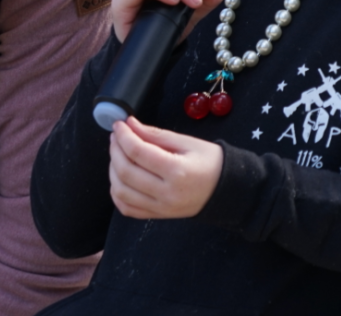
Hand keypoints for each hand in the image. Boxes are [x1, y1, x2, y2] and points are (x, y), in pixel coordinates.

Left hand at [108, 116, 223, 218]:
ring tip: (118, 154)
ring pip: (120, 192)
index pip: (138, 152)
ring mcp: (161, 208)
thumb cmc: (211, 162)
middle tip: (116, 136)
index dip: (123, 136)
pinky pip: (127, 208)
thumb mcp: (187, 142)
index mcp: (176, 171)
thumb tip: (129, 124)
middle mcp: (166, 193)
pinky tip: (121, 176)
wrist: (227, 190)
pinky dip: (117, 191)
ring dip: (112, 170)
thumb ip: (155, 134)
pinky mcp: (158, 215)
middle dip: (115, 150)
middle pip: (125, 172)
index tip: (118, 124)